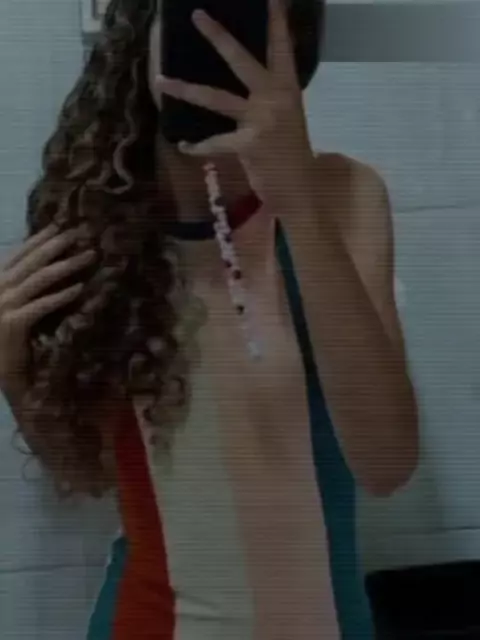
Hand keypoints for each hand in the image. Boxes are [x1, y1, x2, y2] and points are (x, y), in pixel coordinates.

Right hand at [0, 224, 95, 394]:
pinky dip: (60, 295)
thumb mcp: (11, 307)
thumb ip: (24, 287)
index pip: (19, 254)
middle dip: (57, 245)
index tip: (61, 225)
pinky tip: (79, 288)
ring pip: (38, 279)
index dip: (40, 239)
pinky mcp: (11, 324)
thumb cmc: (6, 342)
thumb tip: (49, 265)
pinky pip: (40, 305)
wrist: (0, 372)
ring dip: (66, 265)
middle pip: (31, 262)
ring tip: (88, 256)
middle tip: (81, 233)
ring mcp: (2, 306)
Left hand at [155, 0, 315, 204]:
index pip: (282, 47)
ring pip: (216, 98)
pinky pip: (215, 142)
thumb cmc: (290, 151)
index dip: (277, 21)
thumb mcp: (285, 116)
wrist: (301, 187)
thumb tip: (246, 80)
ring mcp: (261, 120)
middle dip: (218, 37)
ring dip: (186, 89)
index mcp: (287, 88)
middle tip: (197, 16)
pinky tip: (184, 145)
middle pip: (241, 60)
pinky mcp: (248, 144)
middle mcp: (275, 98)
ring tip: (160, 81)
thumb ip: (267, 97)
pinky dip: (198, 147)